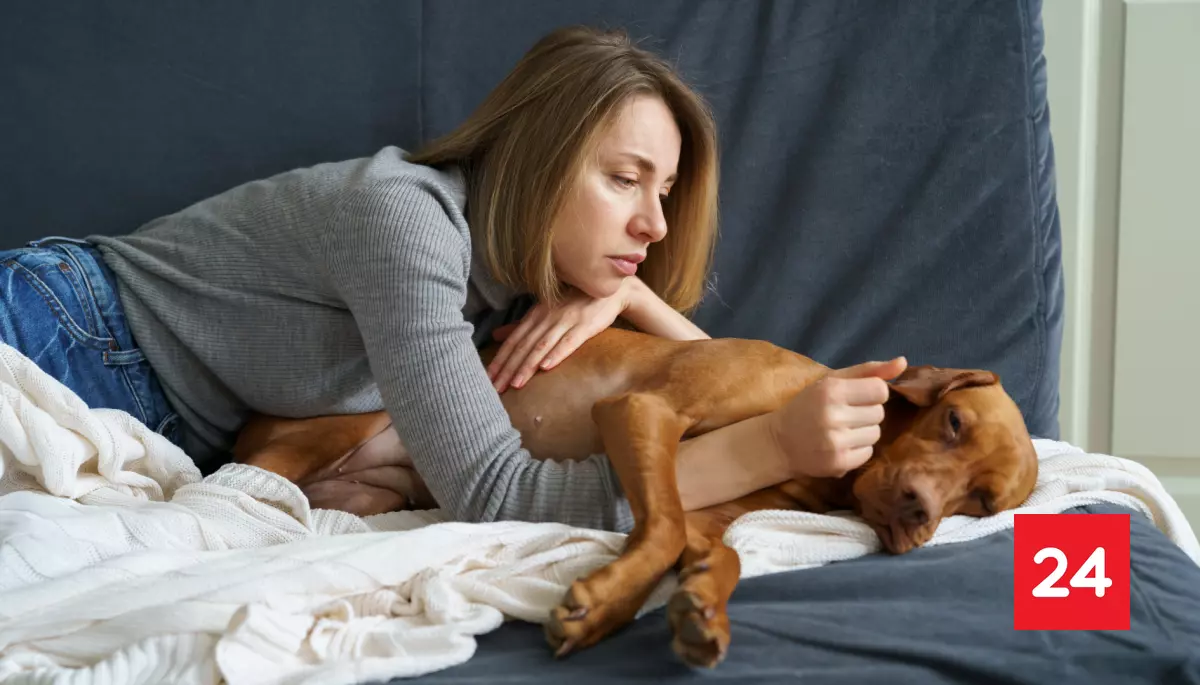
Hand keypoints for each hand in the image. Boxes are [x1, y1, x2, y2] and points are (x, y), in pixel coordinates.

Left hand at [487, 283, 633, 391]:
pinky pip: (568, 342)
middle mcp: (547, 317)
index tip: (488, 378)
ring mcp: (565, 321)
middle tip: (495, 389)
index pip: (513, 341)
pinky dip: (556, 354)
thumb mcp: (545, 311)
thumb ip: (521, 325)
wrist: (608, 290)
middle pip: (523, 346)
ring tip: (515, 384)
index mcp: (535, 315)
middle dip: (508, 369)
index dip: (499, 360)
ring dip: (527, 366)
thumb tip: (496, 335)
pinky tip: (546, 367)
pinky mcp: (585, 326)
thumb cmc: (575, 302)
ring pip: (541, 346)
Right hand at [768, 357, 907, 478]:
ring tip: (842, 431)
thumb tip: (903, 362)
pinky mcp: (838, 463)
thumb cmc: (807, 407)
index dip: (872, 393)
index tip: (855, 398)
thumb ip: (868, 371)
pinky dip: (858, 450)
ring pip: (876, 434)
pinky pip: (868, 453)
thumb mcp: (831, 382)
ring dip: (863, 432)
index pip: (880, 390)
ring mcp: (836, 442)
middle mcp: (833, 415)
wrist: (778, 443)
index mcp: (831, 390)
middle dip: (866, 414)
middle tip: (844, 416)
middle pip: (879, 413)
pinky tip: (840, 446)